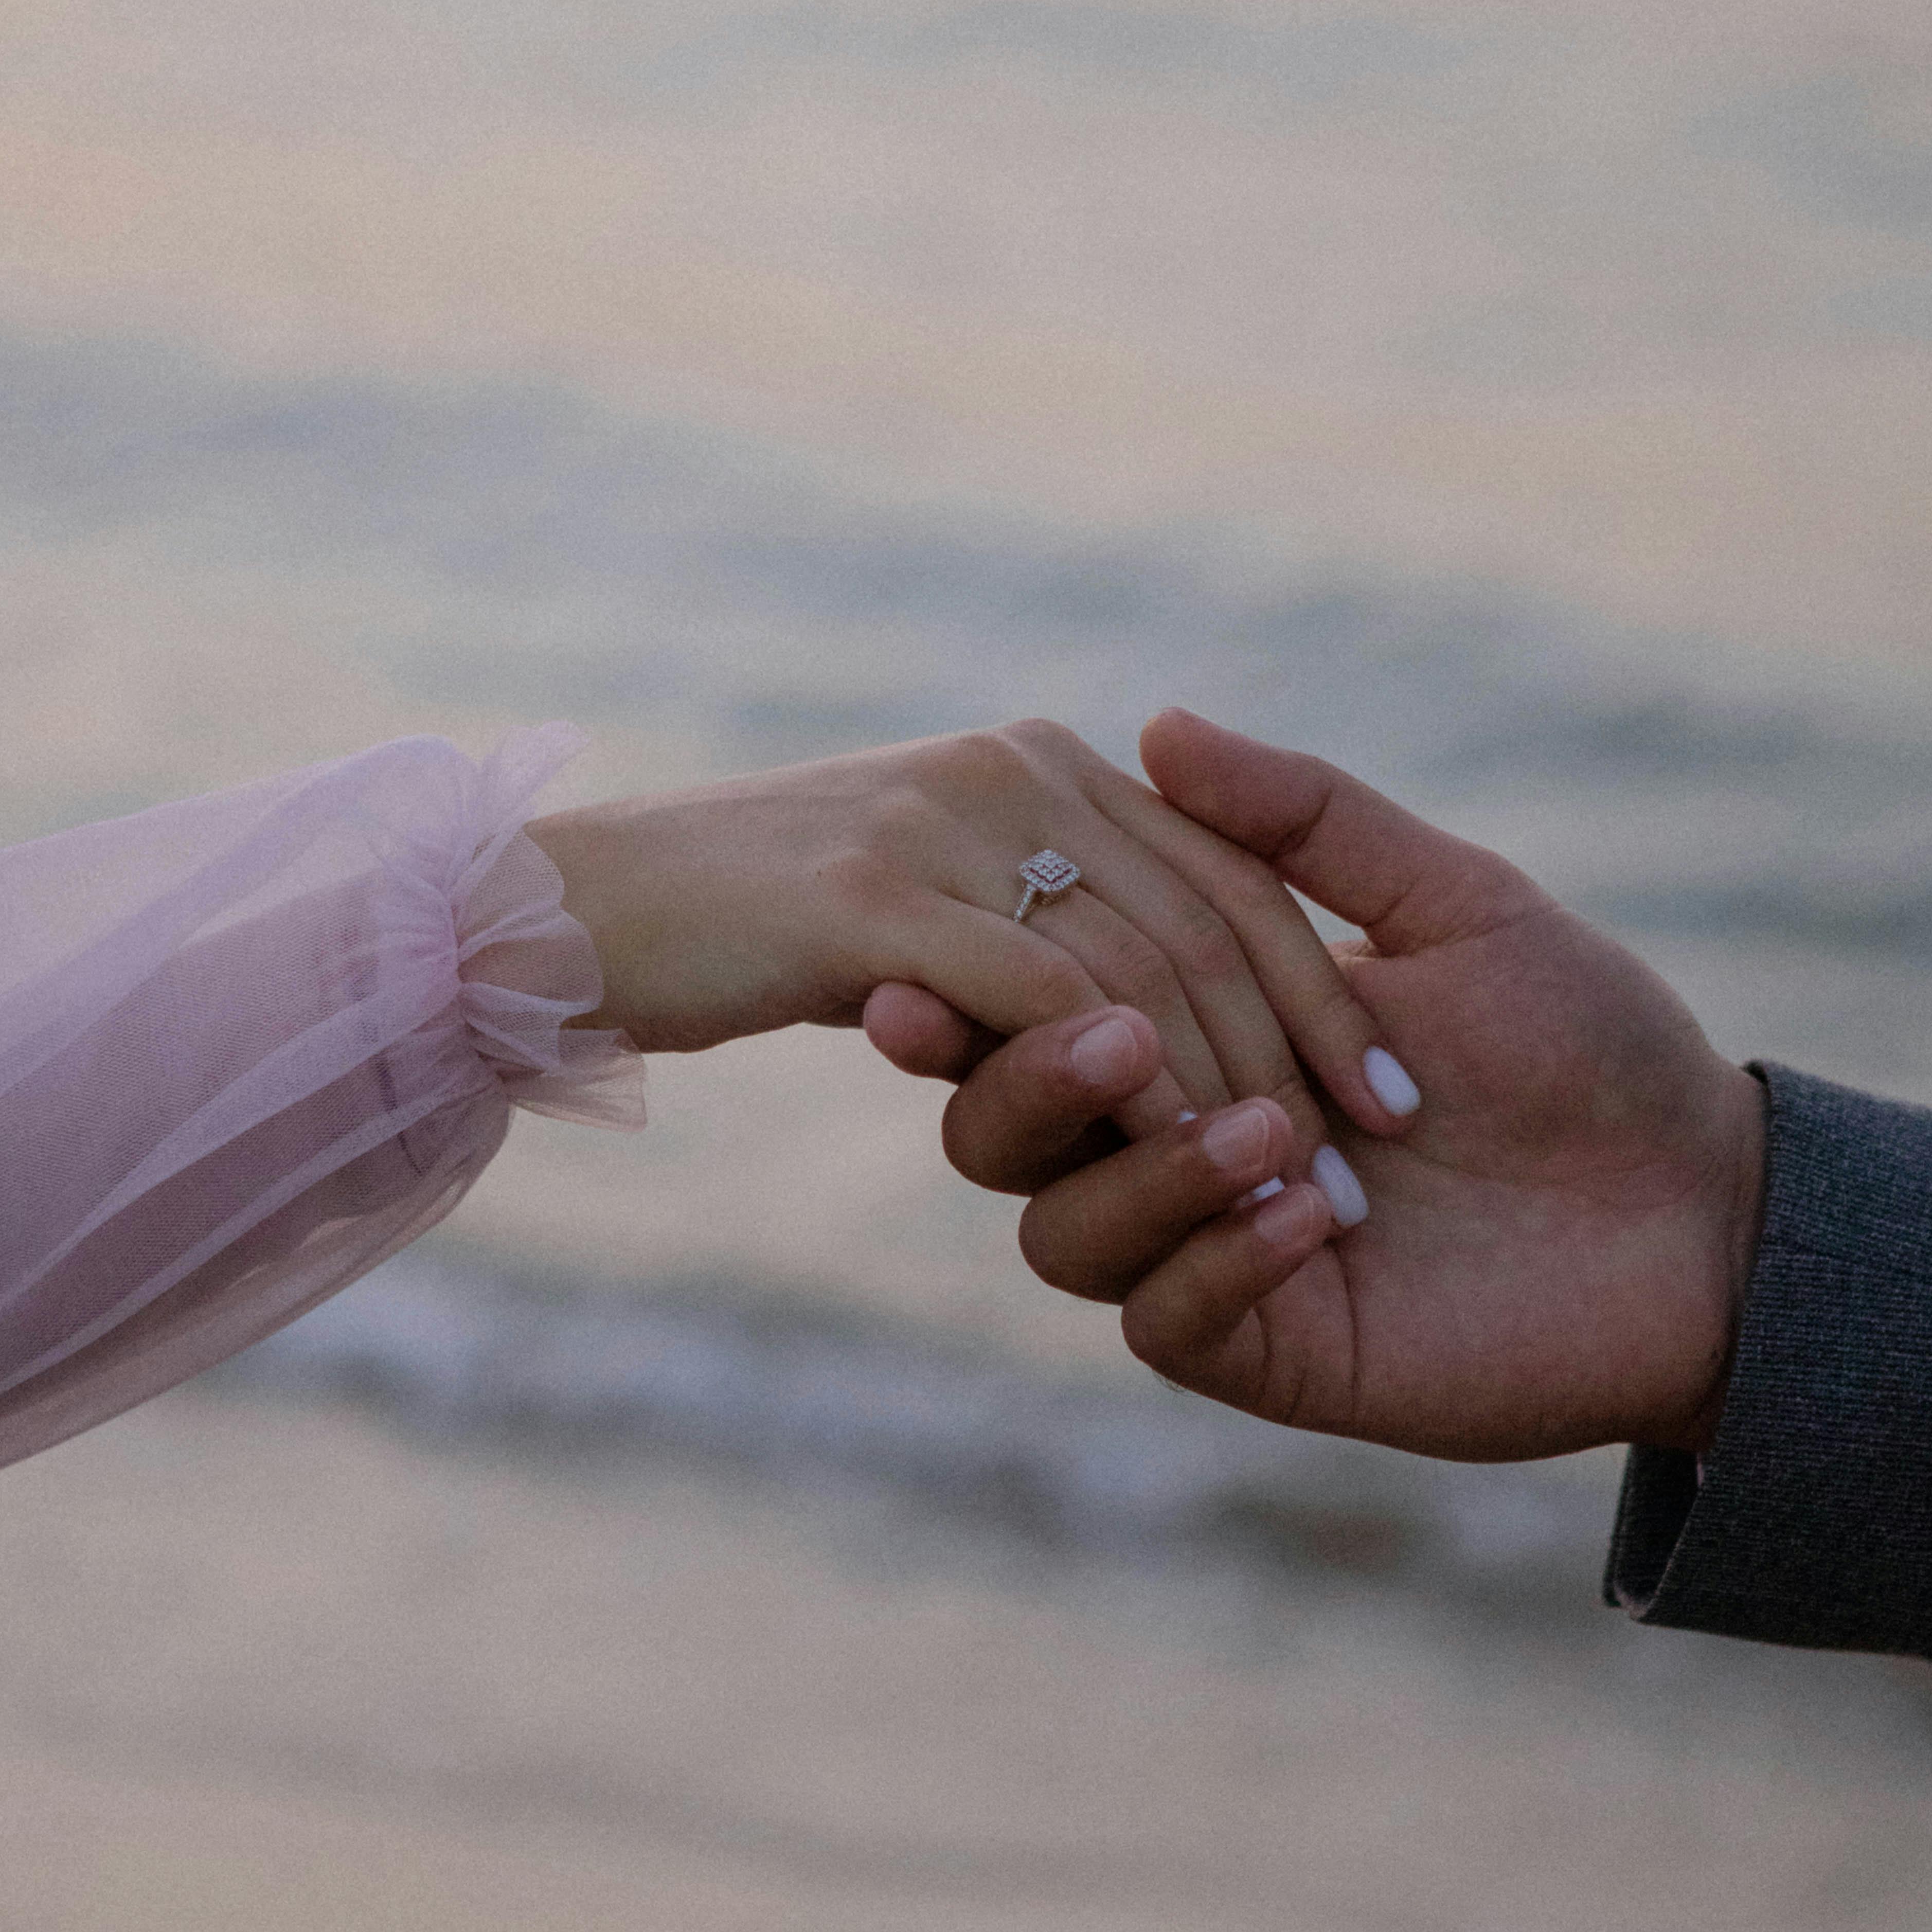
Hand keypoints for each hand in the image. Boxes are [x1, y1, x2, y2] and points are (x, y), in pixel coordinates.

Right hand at [528, 721, 1426, 1147]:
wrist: (546, 909)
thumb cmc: (719, 900)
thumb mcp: (917, 877)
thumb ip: (1043, 886)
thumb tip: (1154, 967)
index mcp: (1034, 762)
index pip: (1224, 869)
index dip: (1317, 981)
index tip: (1385, 1094)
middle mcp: (1007, 773)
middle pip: (1207, 916)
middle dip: (1303, 1043)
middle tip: (1368, 1157)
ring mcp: (940, 832)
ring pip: (1140, 962)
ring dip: (1227, 1076)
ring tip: (1293, 1169)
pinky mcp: (877, 911)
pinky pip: (1044, 995)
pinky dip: (1124, 1076)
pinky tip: (1174, 1150)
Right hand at [866, 710, 1767, 1462]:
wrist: (1700, 1208)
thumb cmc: (1586, 1044)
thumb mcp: (1453, 903)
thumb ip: (1305, 821)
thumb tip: (1158, 723)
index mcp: (1195, 1033)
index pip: (1031, 1009)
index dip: (967, 992)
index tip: (930, 964)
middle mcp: (1173, 1143)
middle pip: (998, 1132)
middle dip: (1023, 1083)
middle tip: (1106, 1039)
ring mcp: (1211, 1252)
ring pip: (1063, 1235)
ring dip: (1140, 1174)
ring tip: (1269, 1126)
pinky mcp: (1267, 1351)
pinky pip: (1168, 1320)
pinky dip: (1216, 1257)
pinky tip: (1309, 1216)